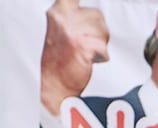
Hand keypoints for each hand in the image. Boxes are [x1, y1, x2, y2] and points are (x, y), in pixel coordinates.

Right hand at [40, 0, 108, 114]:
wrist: (53, 85)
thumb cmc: (58, 59)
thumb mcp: (60, 27)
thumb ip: (72, 15)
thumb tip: (94, 12)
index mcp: (58, 11)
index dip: (87, 11)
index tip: (81, 28)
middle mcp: (64, 18)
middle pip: (97, 15)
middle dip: (97, 30)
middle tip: (83, 45)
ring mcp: (73, 31)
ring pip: (104, 31)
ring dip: (99, 43)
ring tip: (84, 53)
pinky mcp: (83, 46)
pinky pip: (104, 49)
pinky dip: (100, 57)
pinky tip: (87, 61)